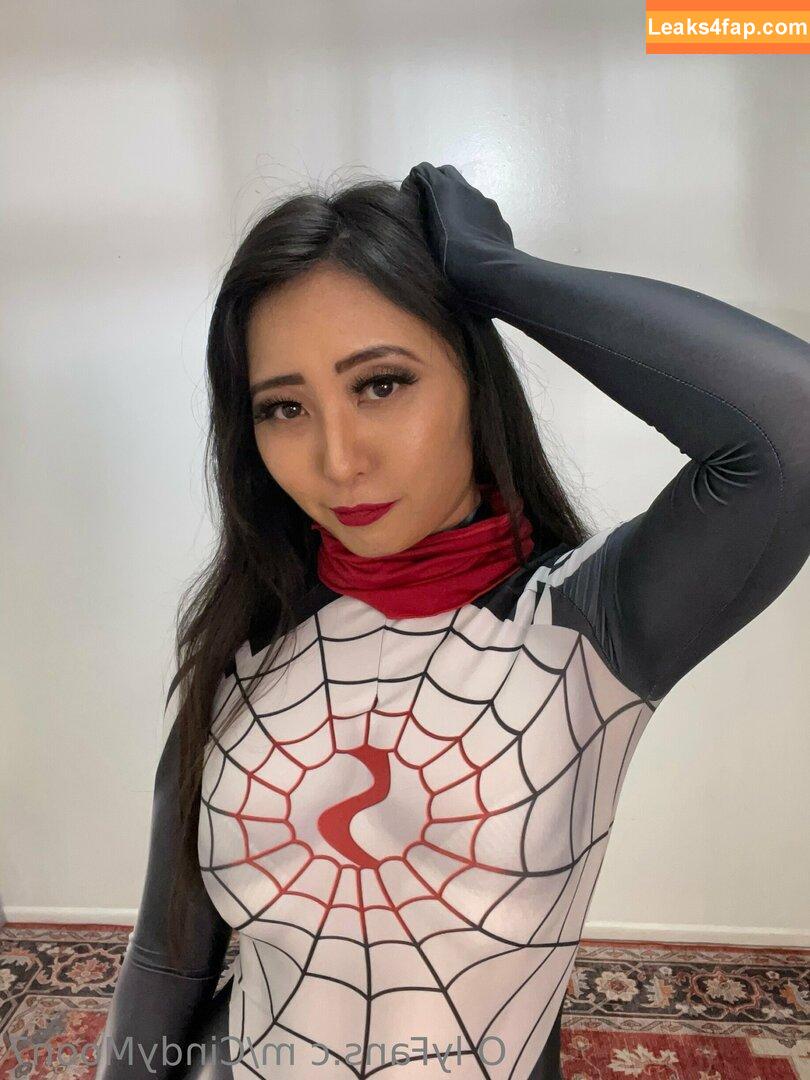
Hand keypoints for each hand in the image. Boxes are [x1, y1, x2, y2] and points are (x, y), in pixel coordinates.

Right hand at [401, 162, 515, 297]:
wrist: (488, 271)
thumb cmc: (450, 255)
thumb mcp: (426, 236)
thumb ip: (422, 216)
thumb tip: (421, 210)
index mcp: (444, 189)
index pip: (424, 170)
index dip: (415, 181)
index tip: (412, 198)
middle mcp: (466, 189)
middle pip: (447, 172)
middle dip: (436, 182)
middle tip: (430, 204)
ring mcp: (485, 202)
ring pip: (467, 192)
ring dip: (457, 201)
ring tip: (453, 226)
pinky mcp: (498, 218)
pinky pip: (482, 211)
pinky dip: (473, 217)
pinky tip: (472, 238)